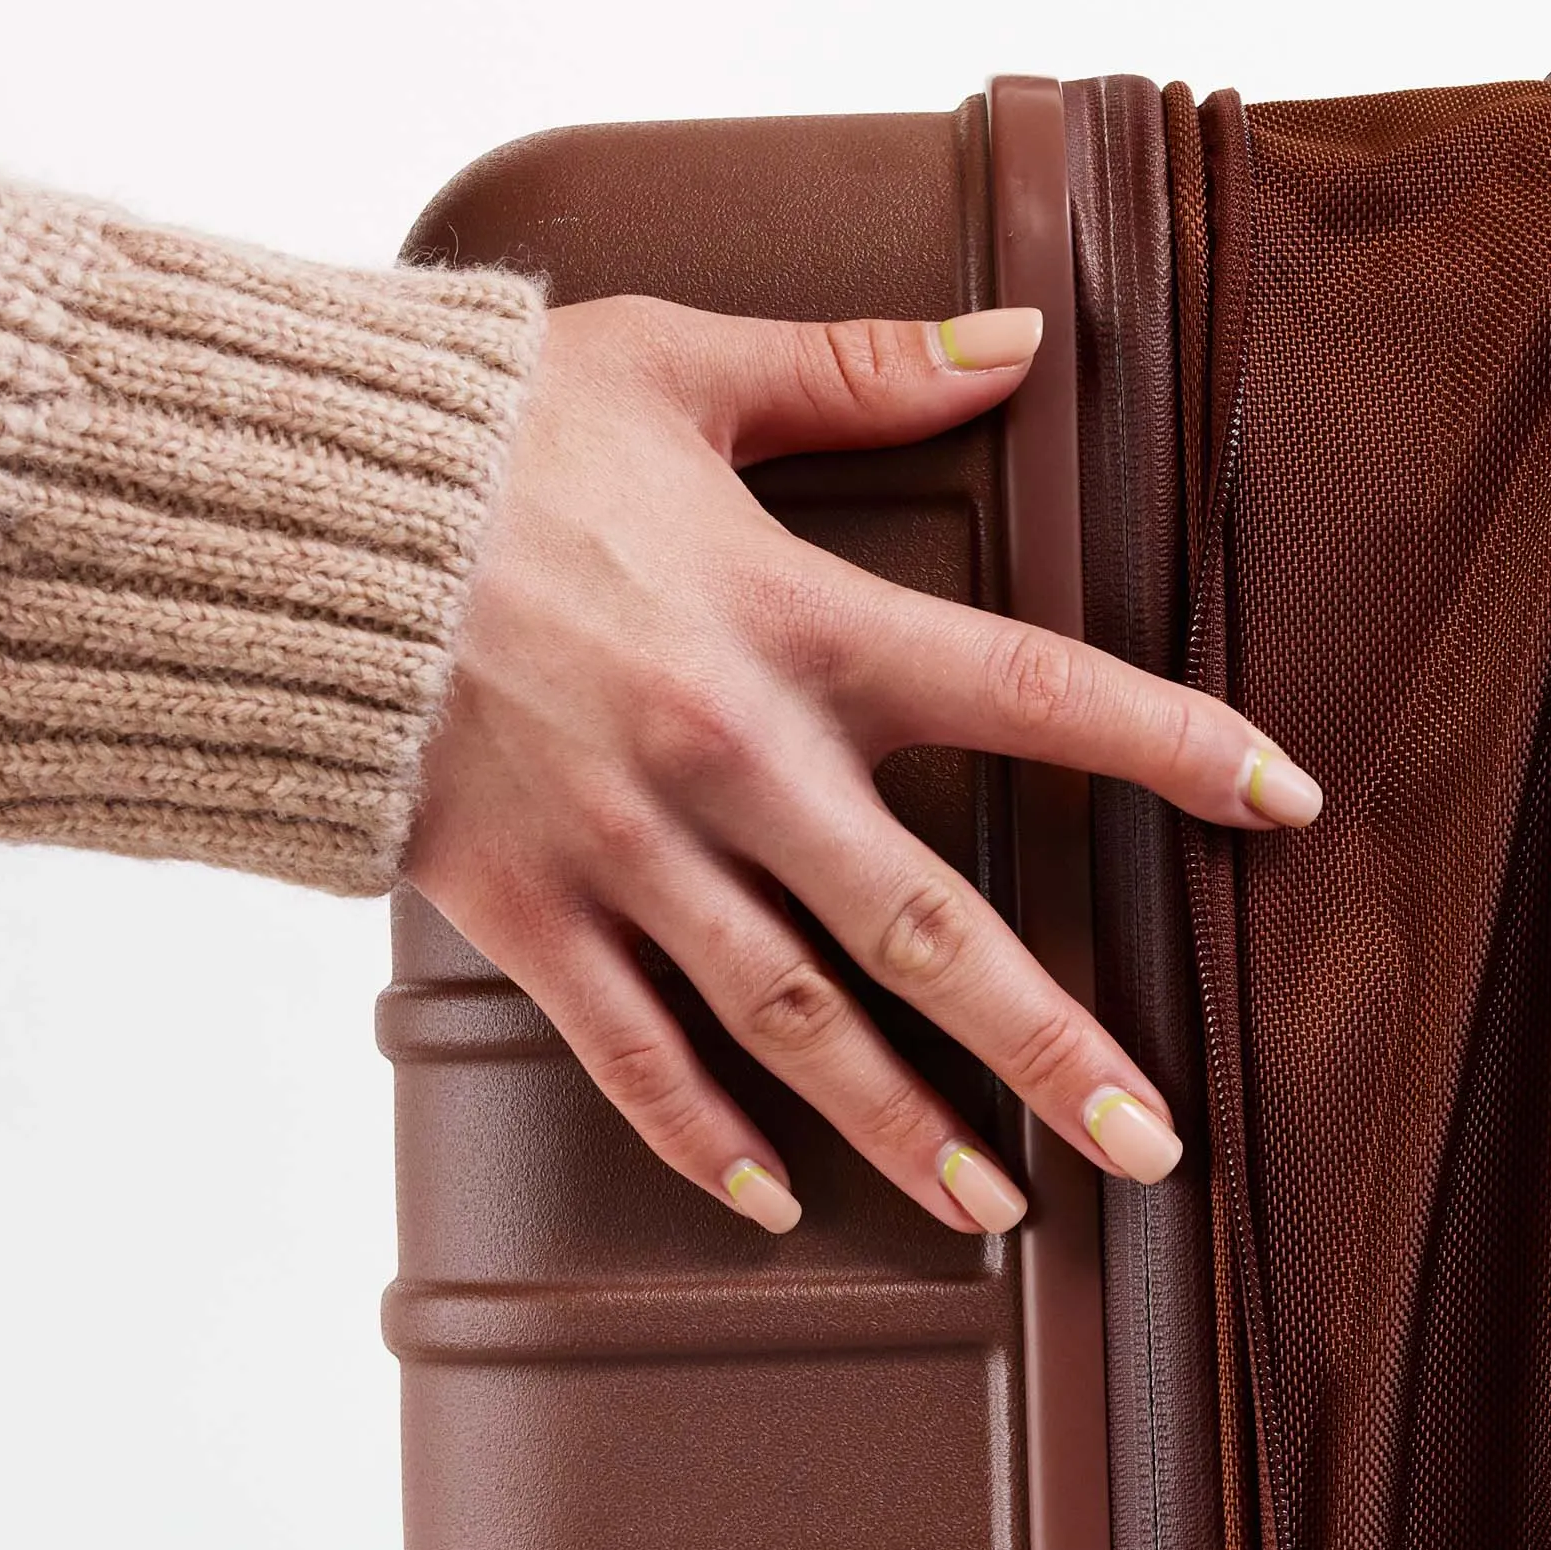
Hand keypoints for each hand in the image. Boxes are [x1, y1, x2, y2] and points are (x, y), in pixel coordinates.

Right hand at [406, 295, 1318, 1235]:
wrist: (270, 517)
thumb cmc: (476, 434)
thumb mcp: (677, 367)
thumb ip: (860, 372)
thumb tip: (1020, 337)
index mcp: (795, 621)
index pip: (1030, 685)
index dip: (1169, 743)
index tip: (1281, 798)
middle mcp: (732, 760)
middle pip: (929, 927)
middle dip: (1052, 1046)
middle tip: (1155, 1144)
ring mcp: (626, 852)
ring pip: (797, 1025)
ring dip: (905, 1127)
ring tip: (998, 1212)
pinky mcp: (522, 911)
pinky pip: (630, 1051)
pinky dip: (701, 1137)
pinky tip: (775, 1203)